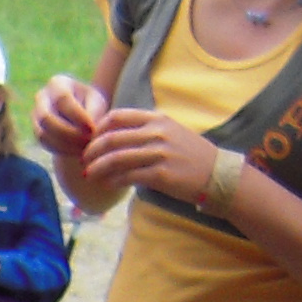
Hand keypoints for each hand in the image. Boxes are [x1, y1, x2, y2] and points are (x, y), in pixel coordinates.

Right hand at [32, 75, 106, 163]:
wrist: (80, 115)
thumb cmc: (91, 104)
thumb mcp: (97, 103)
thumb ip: (94, 113)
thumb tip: (89, 130)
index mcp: (58, 83)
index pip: (62, 99)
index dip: (77, 116)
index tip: (93, 130)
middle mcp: (42, 97)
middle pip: (47, 118)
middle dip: (69, 134)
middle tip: (88, 142)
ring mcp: (35, 115)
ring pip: (43, 134)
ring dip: (65, 145)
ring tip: (85, 149)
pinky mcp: (37, 131)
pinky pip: (45, 144)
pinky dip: (61, 150)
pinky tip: (77, 152)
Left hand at [79, 108, 226, 203]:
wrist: (217, 175)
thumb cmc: (189, 155)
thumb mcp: (169, 132)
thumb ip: (144, 130)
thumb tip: (111, 135)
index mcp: (157, 119)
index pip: (116, 117)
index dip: (97, 129)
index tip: (90, 141)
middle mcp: (157, 133)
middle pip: (111, 138)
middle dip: (91, 151)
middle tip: (84, 161)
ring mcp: (159, 153)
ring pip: (115, 159)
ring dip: (97, 168)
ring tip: (89, 175)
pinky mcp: (161, 175)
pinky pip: (127, 177)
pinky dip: (112, 181)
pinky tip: (107, 184)